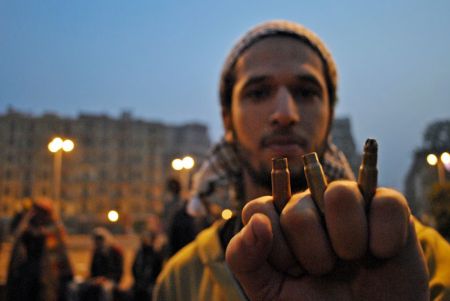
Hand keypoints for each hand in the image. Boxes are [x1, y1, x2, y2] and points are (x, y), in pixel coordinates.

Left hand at [226, 180, 428, 299]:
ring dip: (348, 241)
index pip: (258, 210)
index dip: (274, 247)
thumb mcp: (269, 293)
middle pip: (298, 209)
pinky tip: (381, 254)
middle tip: (327, 271)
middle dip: (314, 255)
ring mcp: (348, 202)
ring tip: (353, 260)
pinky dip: (384, 239)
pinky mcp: (387, 206)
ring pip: (339, 193)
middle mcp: (311, 205)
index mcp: (279, 221)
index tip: (291, 272)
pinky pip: (386, 203)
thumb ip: (245, 258)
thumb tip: (257, 221)